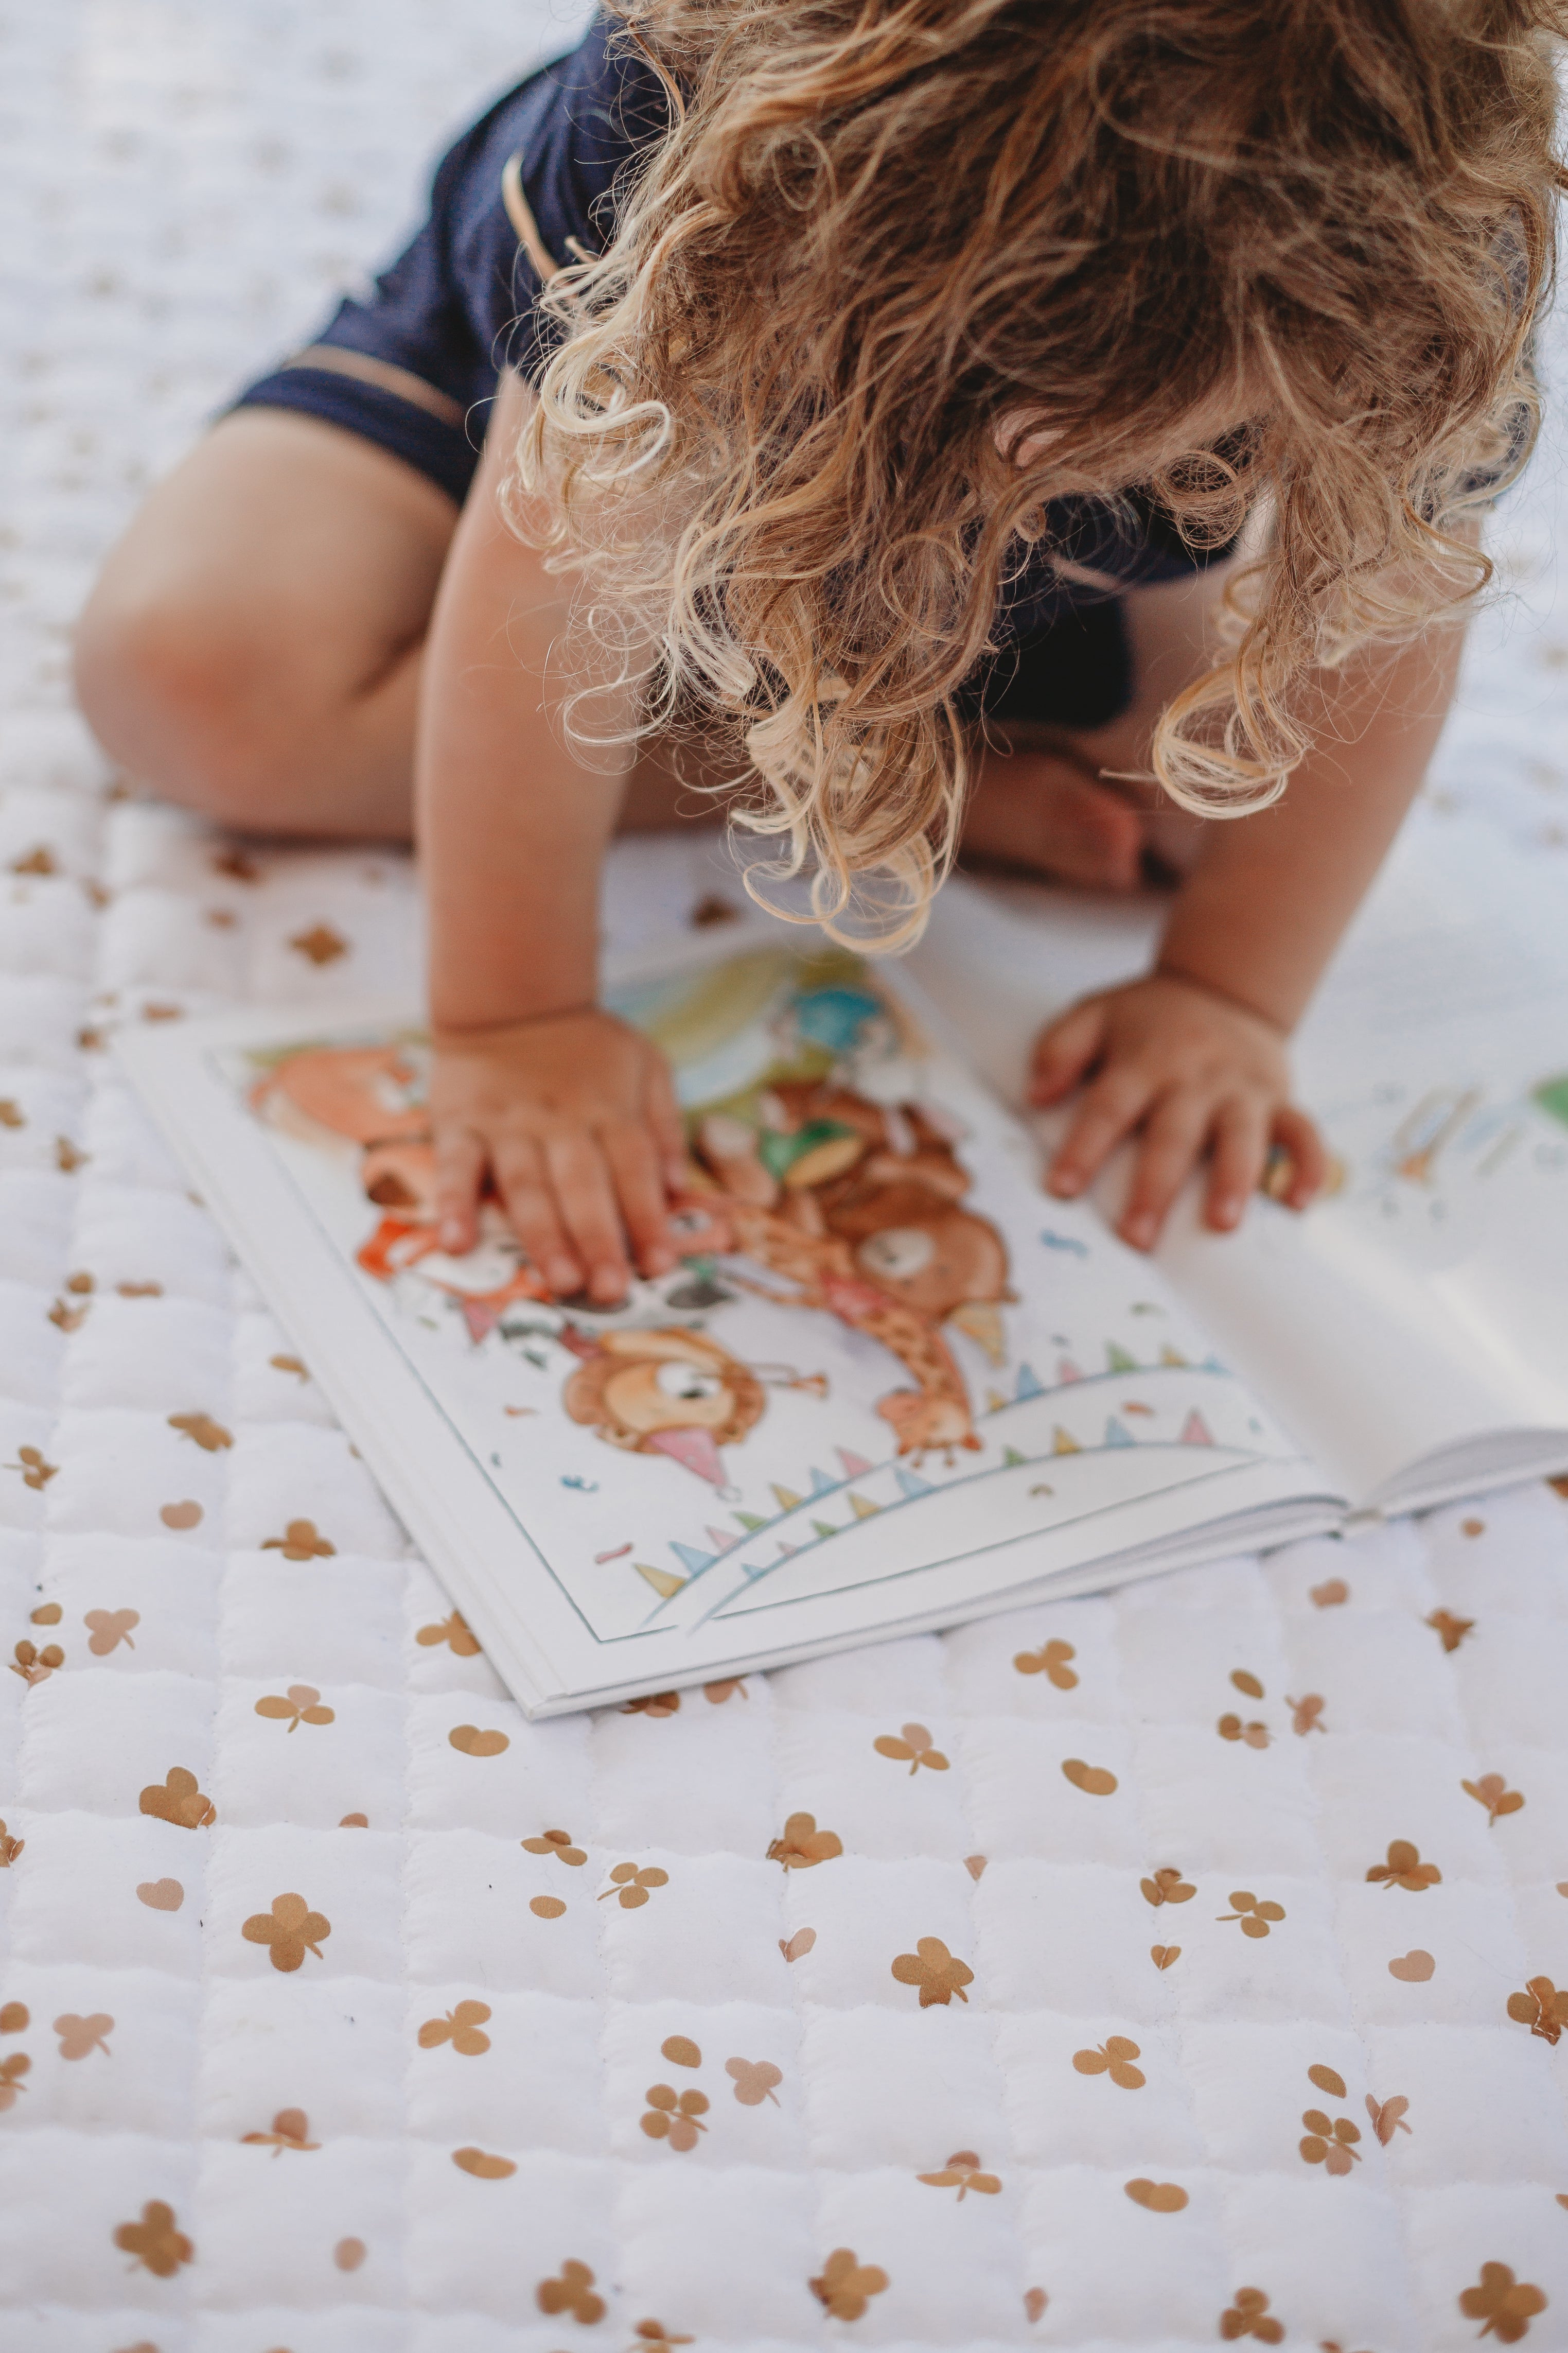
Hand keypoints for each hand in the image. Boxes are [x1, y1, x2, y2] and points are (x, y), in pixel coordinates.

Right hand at [430, 1009, 687, 1301]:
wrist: (510, 995)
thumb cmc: (586, 1044)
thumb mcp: (645, 1064)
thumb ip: (663, 1123)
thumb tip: (676, 1184)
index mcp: (608, 1108)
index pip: (634, 1168)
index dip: (648, 1217)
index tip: (660, 1264)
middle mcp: (560, 1120)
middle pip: (583, 1185)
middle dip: (599, 1240)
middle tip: (611, 1291)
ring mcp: (507, 1124)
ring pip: (527, 1185)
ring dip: (543, 1235)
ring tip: (561, 1280)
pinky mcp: (460, 1124)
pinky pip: (455, 1167)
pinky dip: (453, 1204)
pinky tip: (457, 1243)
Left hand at [1029, 970, 1328, 1249]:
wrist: (1222, 988)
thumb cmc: (1149, 1019)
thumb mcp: (1095, 1014)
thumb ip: (1060, 1049)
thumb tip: (1035, 1094)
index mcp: (1144, 1059)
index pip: (1109, 1106)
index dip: (1085, 1147)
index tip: (1062, 1189)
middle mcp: (1195, 1077)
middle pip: (1173, 1134)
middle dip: (1154, 1186)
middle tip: (1136, 1237)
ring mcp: (1241, 1090)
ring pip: (1242, 1136)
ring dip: (1233, 1179)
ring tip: (1222, 1223)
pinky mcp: (1279, 1099)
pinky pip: (1303, 1132)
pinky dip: (1309, 1166)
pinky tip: (1300, 1203)